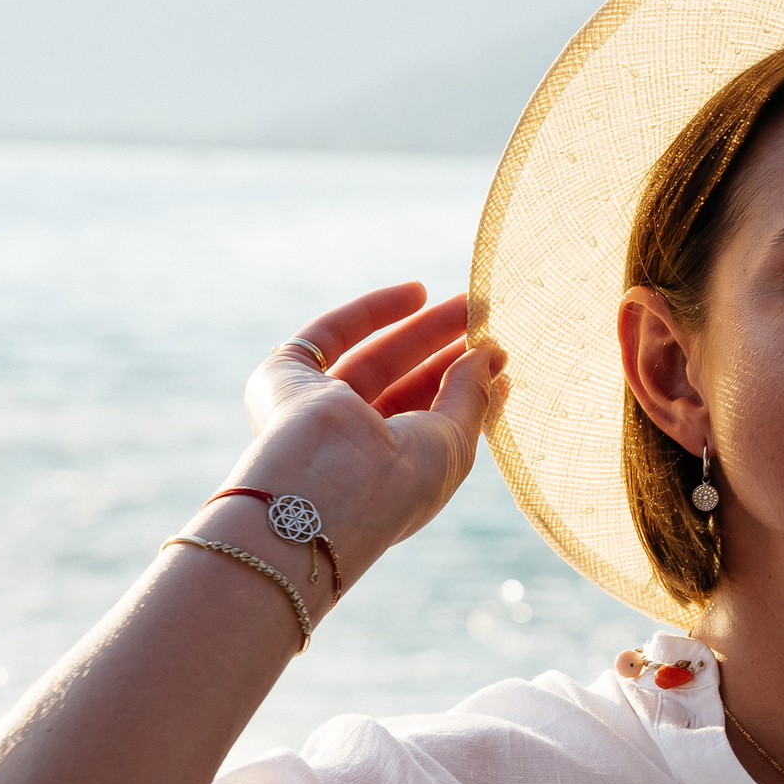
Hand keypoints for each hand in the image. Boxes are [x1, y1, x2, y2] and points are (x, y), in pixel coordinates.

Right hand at [231, 282, 501, 570]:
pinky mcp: (282, 379)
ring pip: (375, 357)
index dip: (467, 388)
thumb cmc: (398, 484)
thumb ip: (473, 395)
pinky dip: (372, 311)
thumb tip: (492, 354)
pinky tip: (417, 293)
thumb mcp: (454, 442)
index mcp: (389, 473)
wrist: (326, 489)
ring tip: (470, 303)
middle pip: (407, 386)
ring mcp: (314, 411)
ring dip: (423, 329)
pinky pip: (329, 335)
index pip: (432, 422)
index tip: (500, 358)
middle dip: (447, 351)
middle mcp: (350, 446)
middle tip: (487, 318)